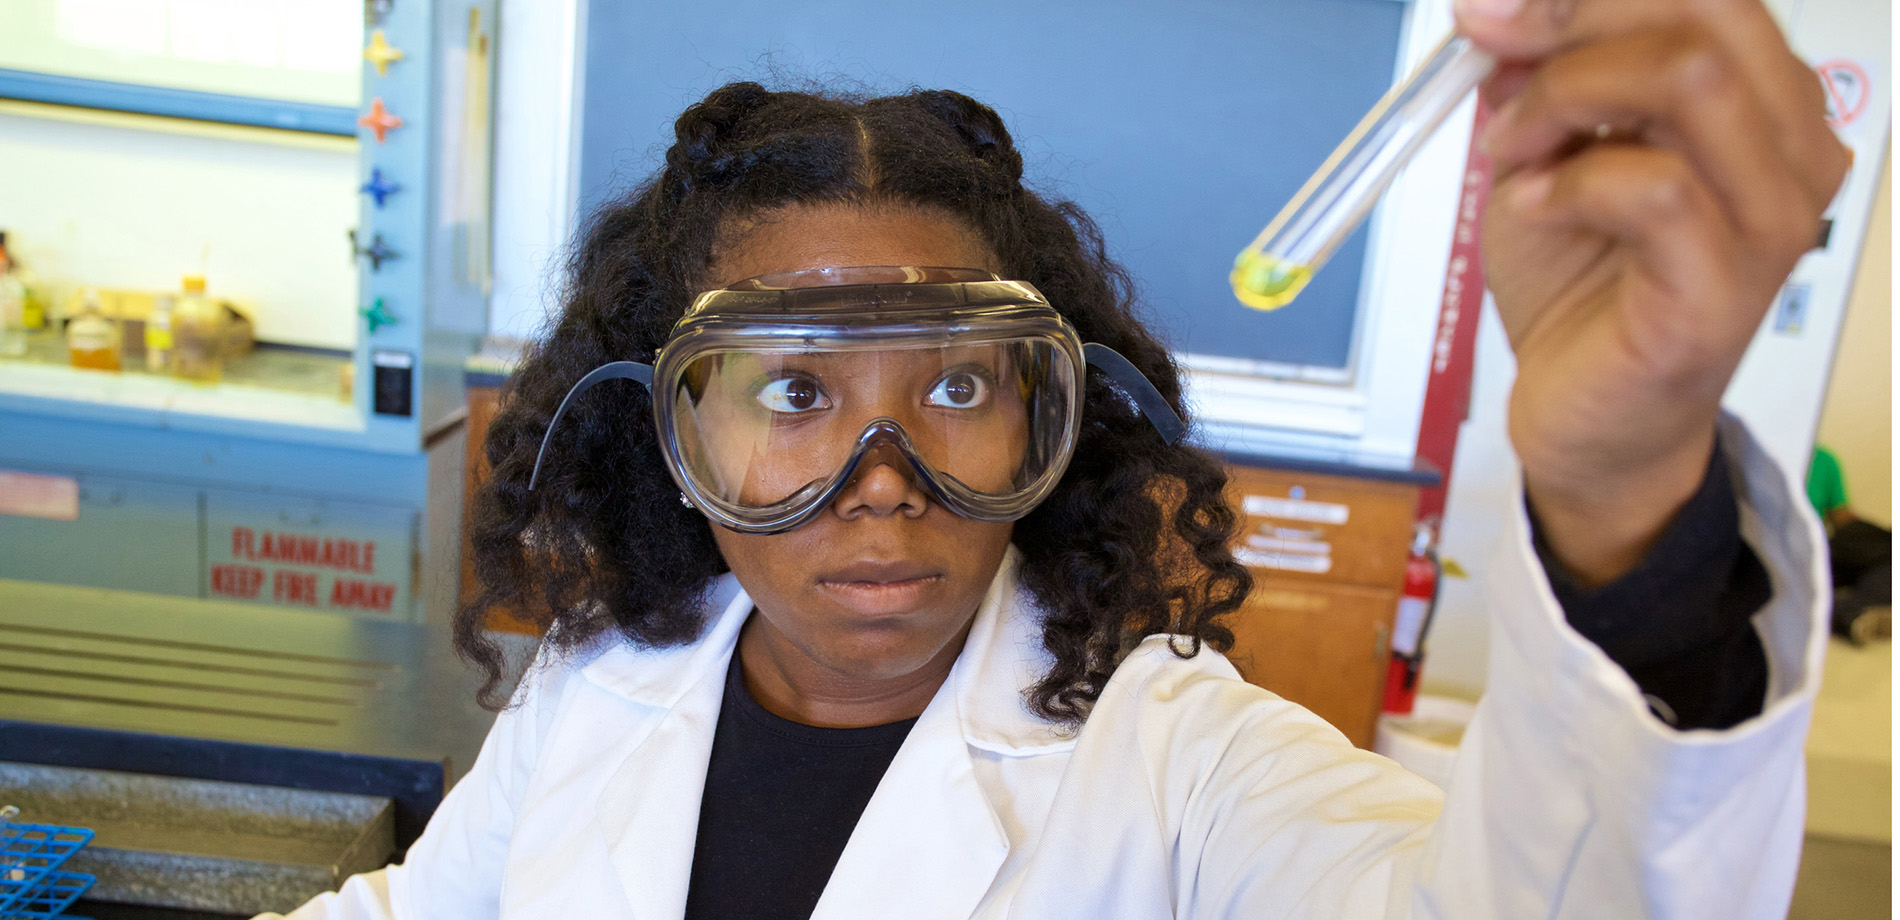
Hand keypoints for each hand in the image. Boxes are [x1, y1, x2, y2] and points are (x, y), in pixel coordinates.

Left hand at [1458, 0, 1848, 585]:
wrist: (1588, 415)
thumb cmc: (1582, 284)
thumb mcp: (1545, 155)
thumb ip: (1536, 78)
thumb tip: (1498, 10)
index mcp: (1759, 99)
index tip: (1486, 9)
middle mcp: (1789, 148)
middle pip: (1705, 15)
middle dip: (1575, 20)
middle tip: (1489, 55)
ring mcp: (1771, 219)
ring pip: (1691, 82)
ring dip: (1569, 97)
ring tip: (1512, 152)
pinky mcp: (1726, 287)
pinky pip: (1655, 189)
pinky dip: (1566, 185)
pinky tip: (1529, 209)